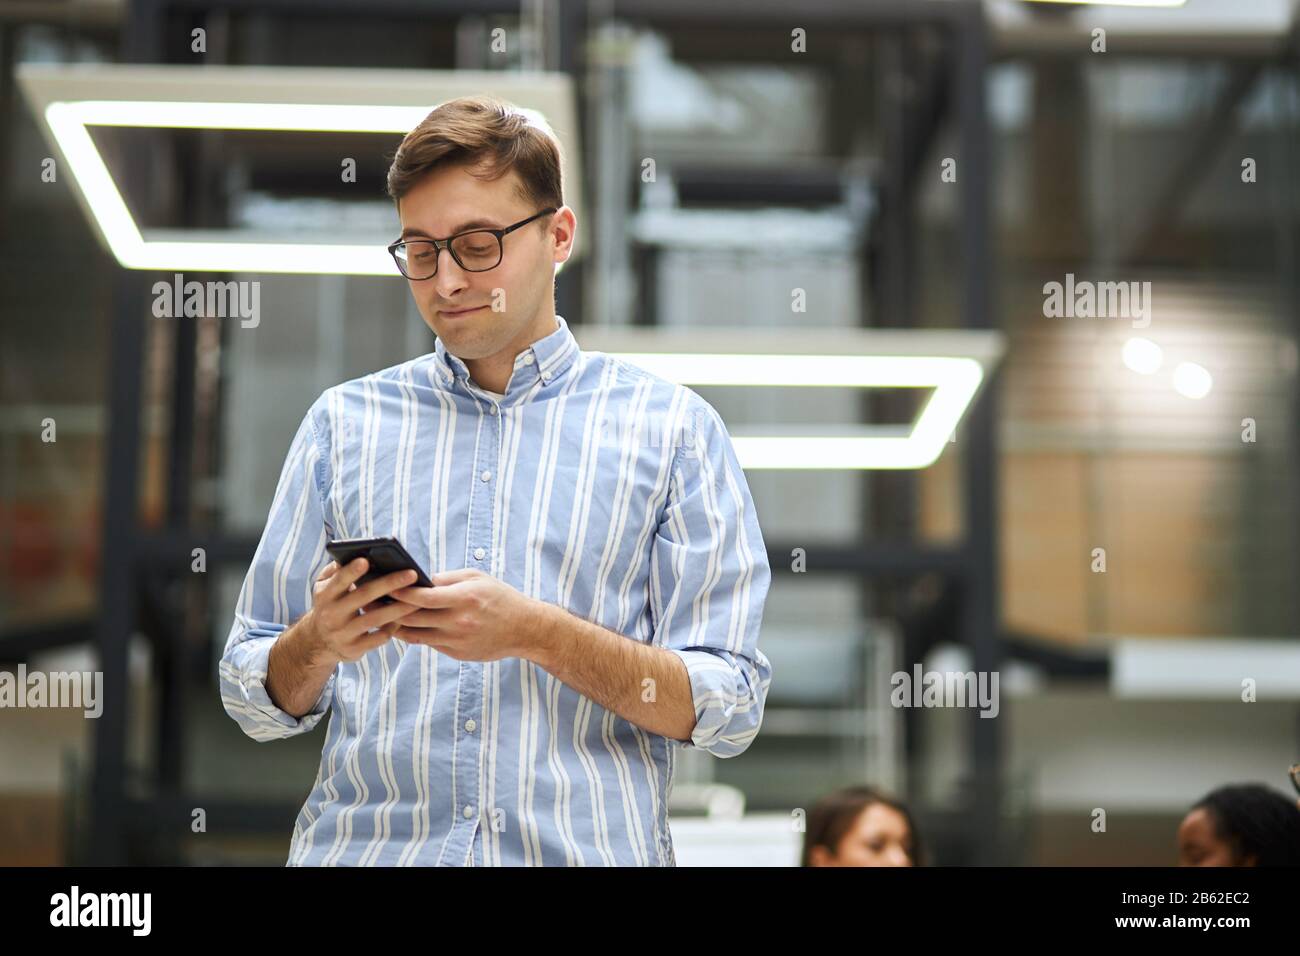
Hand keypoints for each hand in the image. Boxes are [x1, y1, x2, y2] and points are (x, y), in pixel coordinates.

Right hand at [303, 558, 419, 663]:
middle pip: (363, 596)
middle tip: (412, 574)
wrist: (318, 643)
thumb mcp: (322, 588)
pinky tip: (405, 618)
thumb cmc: (329, 605)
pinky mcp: (354, 649)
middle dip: (389, 584)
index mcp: (325, 595)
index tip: (366, 560)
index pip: (338, 581)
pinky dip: (393, 627)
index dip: (351, 571)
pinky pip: (379, 637)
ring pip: (375, 618)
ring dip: (399, 608)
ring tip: (418, 599)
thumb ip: (334, 571)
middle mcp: (332, 614)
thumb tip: (352, 554)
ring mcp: (343, 633)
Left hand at [388, 568, 543, 661]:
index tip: (383, 585)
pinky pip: (428, 643)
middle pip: (413, 617)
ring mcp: (457, 640)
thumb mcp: (477, 578)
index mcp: (464, 598)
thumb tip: (418, 579)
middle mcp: (459, 621)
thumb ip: (447, 579)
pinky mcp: (457, 653)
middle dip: (390, 609)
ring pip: (415, 634)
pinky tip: (403, 625)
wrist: (525, 629)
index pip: (422, 596)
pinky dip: (415, 633)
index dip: (399, 592)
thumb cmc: (500, 598)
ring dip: (396, 624)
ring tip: (381, 614)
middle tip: (371, 600)